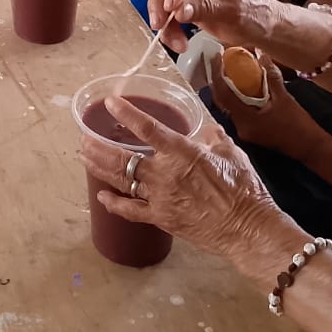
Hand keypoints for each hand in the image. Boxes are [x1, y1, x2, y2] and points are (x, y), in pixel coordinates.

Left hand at [78, 96, 286, 260]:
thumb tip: (207, 130)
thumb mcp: (232, 153)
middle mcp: (165, 174)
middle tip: (85, 137)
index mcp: (182, 152)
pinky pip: (131, 210)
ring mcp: (160, 198)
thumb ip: (214, 138)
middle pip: (123, 158)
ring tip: (84, 157)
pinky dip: (113, 203)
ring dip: (100, 168)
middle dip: (99, 146)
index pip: (148, 128)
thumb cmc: (244, 189)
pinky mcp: (161, 218)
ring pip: (121, 180)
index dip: (127, 114)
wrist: (247, 228)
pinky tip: (101, 196)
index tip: (111, 103)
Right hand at [148, 0, 272, 51]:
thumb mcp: (234, 12)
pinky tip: (177, 42)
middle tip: (159, 25)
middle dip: (161, 3)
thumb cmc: (255, 15)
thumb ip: (207, 8)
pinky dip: (169, 27)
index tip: (170, 8)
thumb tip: (178, 11)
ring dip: (164, 19)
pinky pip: (169, 10)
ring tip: (175, 43)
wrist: (262, 26)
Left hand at [208, 53, 324, 158]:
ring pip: (228, 106)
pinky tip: (241, 85)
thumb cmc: (298, 124)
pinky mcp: (250, 131)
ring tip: (230, 69)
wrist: (308, 146)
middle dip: (219, 80)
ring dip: (227, 88)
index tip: (218, 57)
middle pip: (222, 100)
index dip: (217, 74)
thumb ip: (271, 76)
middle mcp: (240, 127)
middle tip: (222, 61)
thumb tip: (261, 55)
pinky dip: (236, 97)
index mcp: (246, 120)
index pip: (224, 94)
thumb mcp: (284, 98)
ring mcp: (244, 131)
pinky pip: (237, 110)